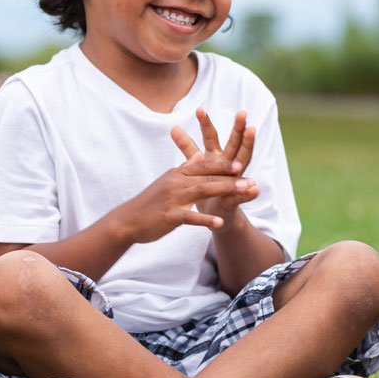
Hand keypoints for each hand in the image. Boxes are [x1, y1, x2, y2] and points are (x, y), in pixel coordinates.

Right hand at [113, 152, 252, 242]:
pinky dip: (206, 220)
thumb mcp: (168, 180)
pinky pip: (191, 217)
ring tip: (244, 192)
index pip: (204, 166)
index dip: (223, 165)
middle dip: (231, 179)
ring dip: (226, 190)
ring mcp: (173, 198)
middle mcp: (176, 182)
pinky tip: (220, 222)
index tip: (241, 164)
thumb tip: (200, 155)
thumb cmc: (150, 202)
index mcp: (177, 173)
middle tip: (251, 181)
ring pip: (203, 191)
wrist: (127, 220)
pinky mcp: (169, 216)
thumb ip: (186, 168)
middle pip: (208, 178)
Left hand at [171, 108, 258, 220]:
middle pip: (234, 143)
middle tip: (241, 112)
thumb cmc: (207, 187)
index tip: (198, 108)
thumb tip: (173, 126)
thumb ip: (188, 148)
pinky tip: (256, 188)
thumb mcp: (197, 165)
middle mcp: (229, 164)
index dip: (205, 124)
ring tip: (253, 131)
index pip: (212, 137)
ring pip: (244, 160)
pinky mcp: (237, 198)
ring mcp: (236, 179)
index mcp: (217, 157)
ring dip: (249, 146)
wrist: (218, 215)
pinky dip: (249, 193)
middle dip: (238, 128)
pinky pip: (244, 194)